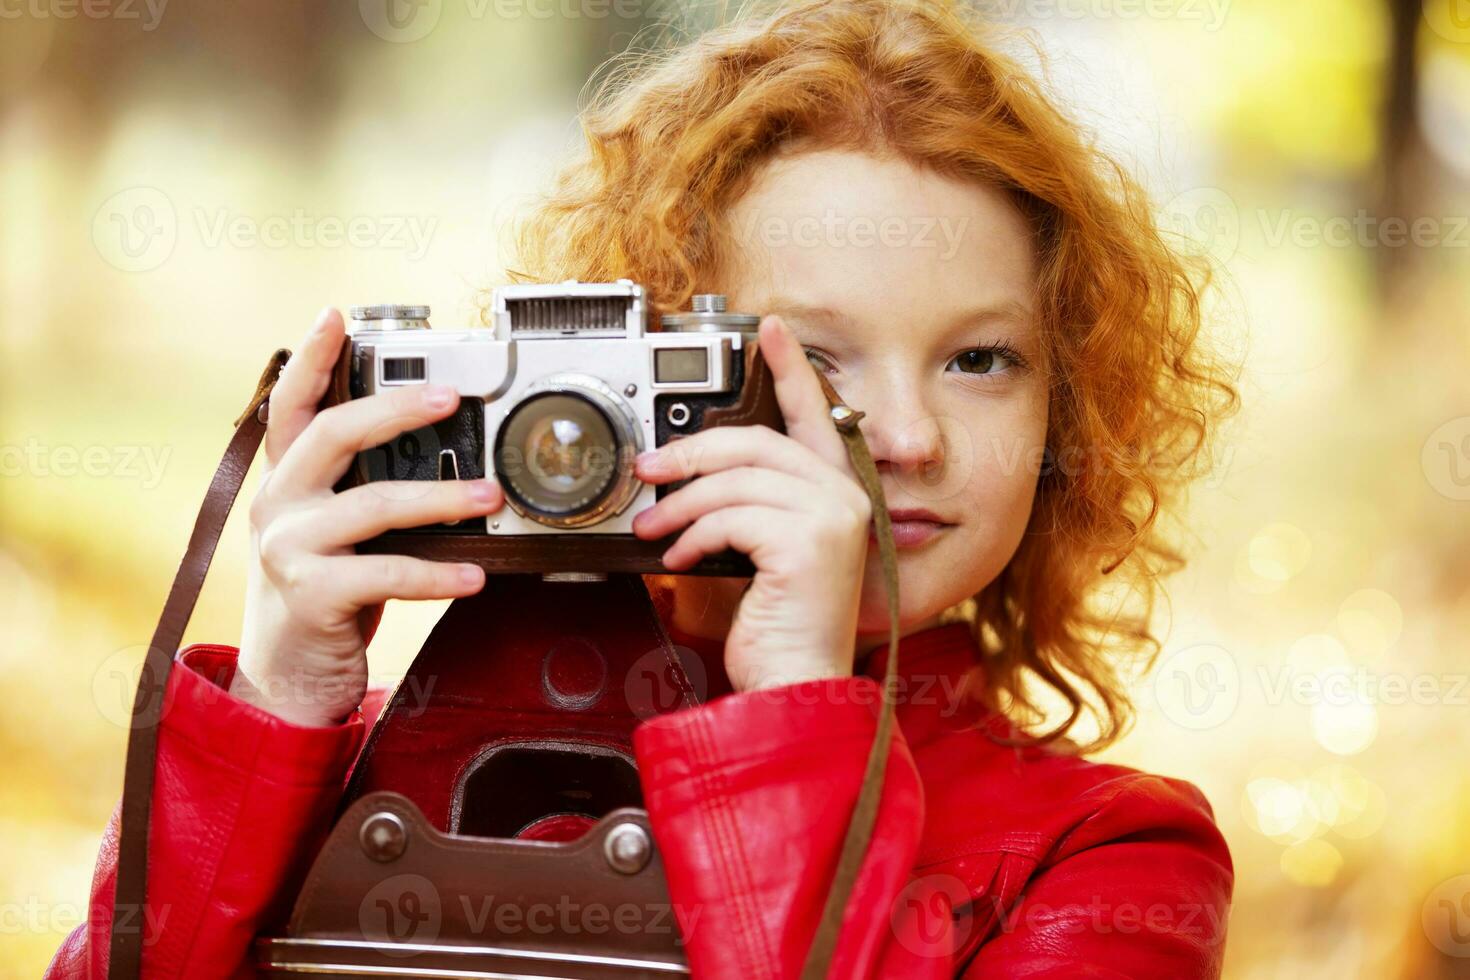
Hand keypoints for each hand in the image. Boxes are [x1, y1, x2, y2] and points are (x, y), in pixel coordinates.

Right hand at [231, 307, 504, 726]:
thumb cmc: (324, 592)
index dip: (309, 357)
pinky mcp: (311, 595)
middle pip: (334, 434)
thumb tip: (433, 445)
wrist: (286, 677)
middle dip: (395, 408)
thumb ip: (357, 488)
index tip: (335, 314)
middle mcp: (277, 505)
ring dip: (440, 498)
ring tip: (490, 497)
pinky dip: (437, 573)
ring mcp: (288, 549)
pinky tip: (475, 574)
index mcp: (285, 480)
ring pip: (373, 505)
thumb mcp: (329, 530)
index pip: (290, 405)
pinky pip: (387, 574)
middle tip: (452, 398)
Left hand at [631, 314, 872, 692]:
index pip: (815, 415)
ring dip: (680, 503)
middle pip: (755, 443)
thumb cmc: (781, 629)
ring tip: (652, 528)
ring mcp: (831, 518)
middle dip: (691, 453)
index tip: (768, 332)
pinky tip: (680, 558)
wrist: (798, 686)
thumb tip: (684, 481)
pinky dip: (693, 536)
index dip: (790, 369)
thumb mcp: (760, 554)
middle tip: (647, 469)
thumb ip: (743, 510)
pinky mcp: (808, 542)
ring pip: (735, 480)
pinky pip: (730, 516)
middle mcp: (843, 498)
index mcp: (836, 494)